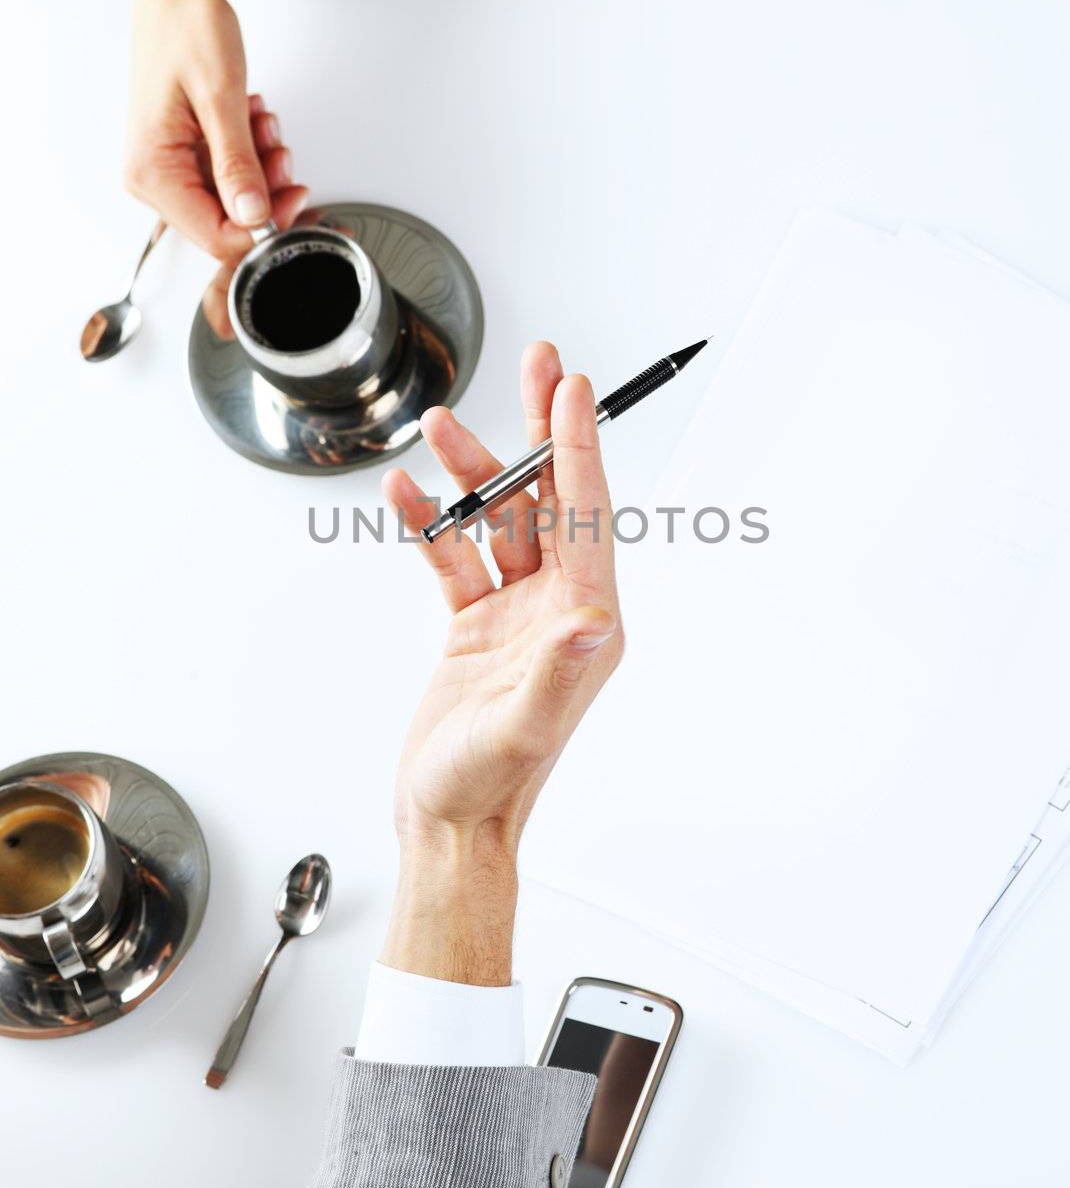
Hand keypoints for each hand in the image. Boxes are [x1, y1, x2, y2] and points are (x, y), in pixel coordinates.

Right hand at [125, 0, 308, 280]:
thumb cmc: (186, 27)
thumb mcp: (220, 97)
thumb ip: (237, 164)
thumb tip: (253, 216)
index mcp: (151, 171)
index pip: (214, 235)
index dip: (261, 228)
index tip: (294, 199)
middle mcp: (153, 176)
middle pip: (225, 221)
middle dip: (265, 192)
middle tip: (283, 155)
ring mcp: (169, 167)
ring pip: (233, 198)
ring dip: (261, 167)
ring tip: (263, 125)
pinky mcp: (186, 154)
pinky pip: (230, 174)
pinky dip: (252, 152)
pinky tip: (253, 120)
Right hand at [379, 342, 623, 983]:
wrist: (447, 822)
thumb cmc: (486, 786)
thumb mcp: (520, 728)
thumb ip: (555, 671)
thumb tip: (593, 619)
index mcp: (584, 623)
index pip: (586, 514)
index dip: (579, 446)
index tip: (574, 388)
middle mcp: (558, 609)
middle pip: (552, 498)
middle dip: (543, 430)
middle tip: (541, 364)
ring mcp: (515, 613)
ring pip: (499, 519)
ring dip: (472, 471)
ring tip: (438, 427)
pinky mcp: (476, 625)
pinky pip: (455, 556)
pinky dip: (430, 523)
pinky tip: (404, 494)